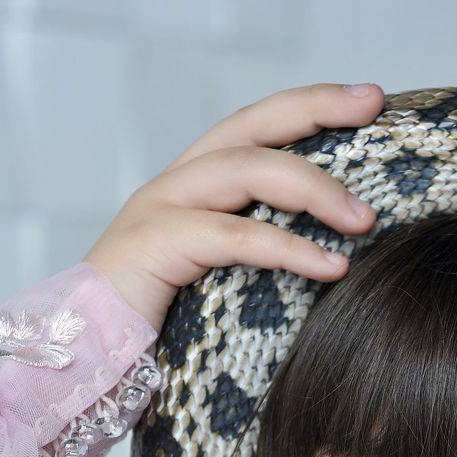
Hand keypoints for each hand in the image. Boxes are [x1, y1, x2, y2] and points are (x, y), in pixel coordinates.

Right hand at [83, 81, 383, 333]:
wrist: (84, 356)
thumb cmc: (159, 328)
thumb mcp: (221, 282)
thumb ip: (258, 257)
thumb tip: (338, 259)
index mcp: (195, 185)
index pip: (258, 127)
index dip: (310, 106)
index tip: (368, 100)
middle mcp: (178, 182)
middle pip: (254, 124)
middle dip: (316, 108)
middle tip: (372, 106)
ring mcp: (163, 207)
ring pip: (249, 169)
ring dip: (315, 189)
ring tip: (364, 220)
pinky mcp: (158, 244)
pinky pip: (236, 236)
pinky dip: (289, 249)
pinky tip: (331, 267)